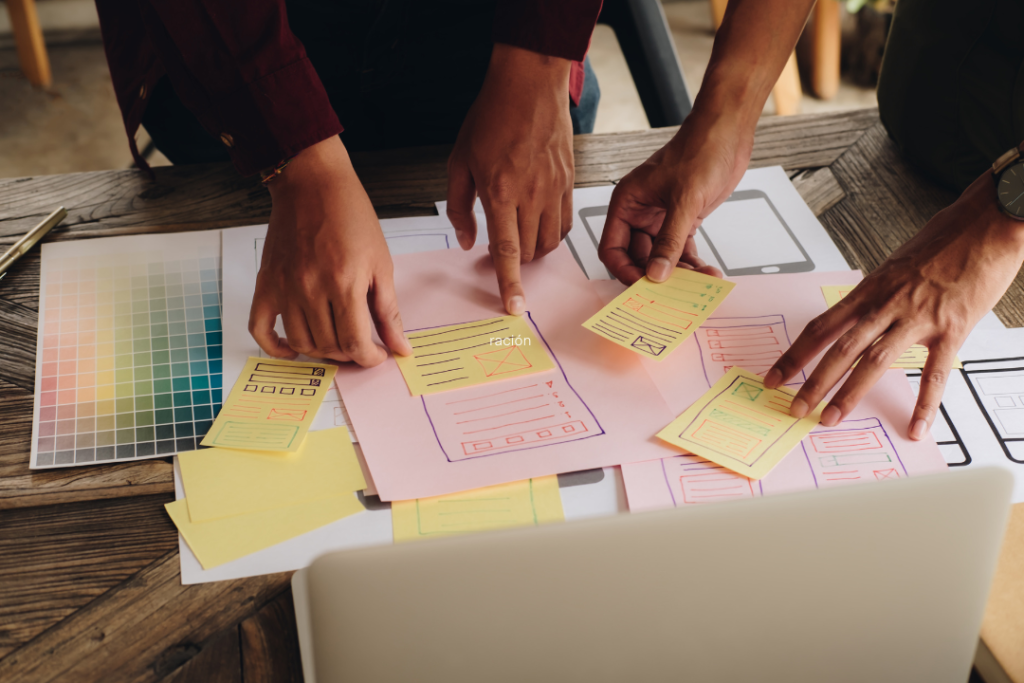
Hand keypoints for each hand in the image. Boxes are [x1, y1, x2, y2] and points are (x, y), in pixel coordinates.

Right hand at [249, 136, 410, 366]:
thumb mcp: (381, 263)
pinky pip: (261, 329)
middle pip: (329, 346)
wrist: (312, 183)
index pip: (355, 343)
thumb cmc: (351, 217)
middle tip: (360, 345)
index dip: (369, 358)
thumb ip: (389, 310)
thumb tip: (400, 347)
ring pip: (301, 342)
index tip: (377, 355)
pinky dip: (276, 347)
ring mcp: (284, 288)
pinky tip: (294, 349)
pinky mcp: (265, 284)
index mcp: (344, 283)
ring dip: (321, 351)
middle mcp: (310, 289)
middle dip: (350, 354)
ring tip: (336, 343)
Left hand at [447, 43, 573, 314]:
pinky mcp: (569, 181)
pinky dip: (551, 233)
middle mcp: (531, 195)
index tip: (515, 308)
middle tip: (501, 253)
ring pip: (549, 242)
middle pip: (529, 251)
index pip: (506, 251)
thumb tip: (465, 241)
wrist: (529, 84)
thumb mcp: (459, 161)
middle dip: (515, 263)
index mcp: (500, 192)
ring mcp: (554, 189)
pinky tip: (538, 224)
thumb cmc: (491, 117)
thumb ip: (460, 207)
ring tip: (519, 237)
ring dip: (534, 250)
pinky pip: (564, 223)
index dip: (509, 284)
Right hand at [599, 107, 753, 283]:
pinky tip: (706, 273)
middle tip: (674, 293)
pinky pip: (681, 251)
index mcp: (626, 204)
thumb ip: (669, 241)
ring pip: (661, 258)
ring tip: (697, 283)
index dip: (624, 271)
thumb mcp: (684, 200)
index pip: (612, 248)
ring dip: (679, 273)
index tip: (643, 286)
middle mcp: (639, 214)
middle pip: (637, 258)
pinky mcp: (682, 220)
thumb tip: (656, 274)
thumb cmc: (699, 151)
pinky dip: (692, 264)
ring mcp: (661, 219)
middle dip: (655, 276)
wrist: (727, 134)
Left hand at [763, 171, 1023, 438]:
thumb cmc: (946, 239)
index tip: (775, 375)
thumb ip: (877, 293)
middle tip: (794, 408)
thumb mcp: (896, 264)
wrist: (989, 223)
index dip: (795, 354)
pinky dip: (924, 404)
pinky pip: (935, 373)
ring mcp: (918, 318)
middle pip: (839, 349)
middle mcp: (887, 304)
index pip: (821, 327)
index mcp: (870, 289)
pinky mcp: (952, 328)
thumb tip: (860, 314)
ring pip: (874, 361)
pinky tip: (915, 426)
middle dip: (812, 382)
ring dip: (849, 393)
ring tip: (830, 418)